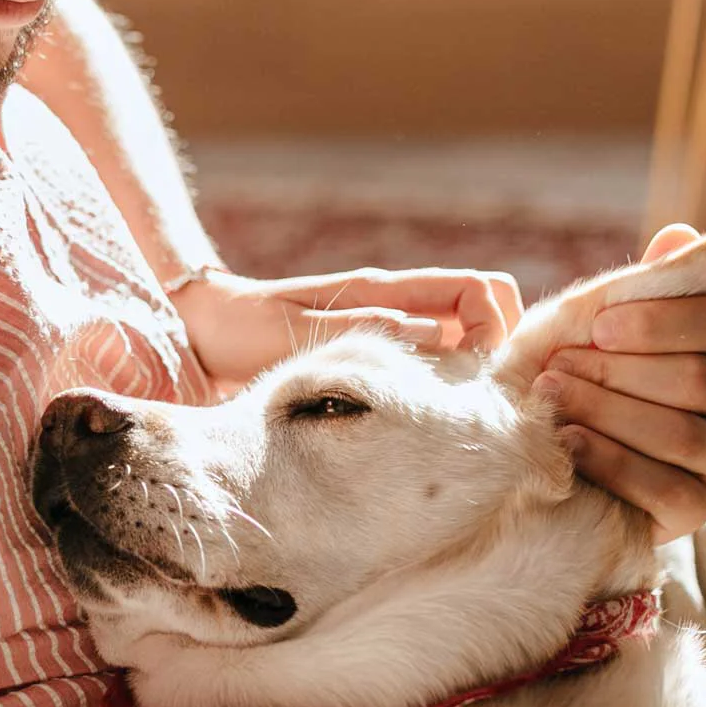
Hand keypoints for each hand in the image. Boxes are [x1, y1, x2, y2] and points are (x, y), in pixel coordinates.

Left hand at [174, 265, 524, 391]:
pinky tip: (426, 418)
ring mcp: (386, 326)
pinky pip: (426, 359)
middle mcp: (394, 305)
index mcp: (383, 291)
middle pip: (482, 309)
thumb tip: (439, 335)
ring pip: (459, 337)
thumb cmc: (245, 329)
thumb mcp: (303, 330)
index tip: (486, 369)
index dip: (498, 323)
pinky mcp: (372, 351)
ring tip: (461, 413)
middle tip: (484, 395)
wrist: (205, 330)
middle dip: (500, 345)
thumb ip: (367, 330)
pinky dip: (441, 381)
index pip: (477, 288)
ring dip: (473, 367)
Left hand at [534, 222, 705, 543]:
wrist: (526, 433)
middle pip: (699, 382)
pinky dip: (608, 460)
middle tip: (555, 366)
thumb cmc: (570, 359)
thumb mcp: (602, 310)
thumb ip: (667, 274)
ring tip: (548, 396)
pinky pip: (667, 488)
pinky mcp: (696, 507)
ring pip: (682, 435)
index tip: (597, 324)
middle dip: (616, 371)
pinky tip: (565, 442)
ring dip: (604, 411)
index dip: (659, 323)